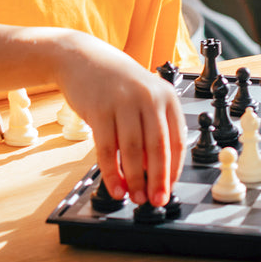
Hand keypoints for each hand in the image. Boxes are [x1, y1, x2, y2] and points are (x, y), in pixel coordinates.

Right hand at [54, 33, 185, 206]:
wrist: (83, 59)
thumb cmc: (117, 84)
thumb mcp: (143, 99)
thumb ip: (151, 129)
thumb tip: (156, 172)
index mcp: (166, 96)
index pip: (177, 140)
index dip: (173, 169)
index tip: (169, 190)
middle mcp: (149, 97)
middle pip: (158, 148)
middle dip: (158, 180)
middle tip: (155, 202)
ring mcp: (124, 102)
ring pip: (134, 151)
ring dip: (135, 180)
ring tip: (135, 199)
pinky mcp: (100, 110)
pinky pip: (108, 149)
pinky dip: (112, 173)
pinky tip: (115, 188)